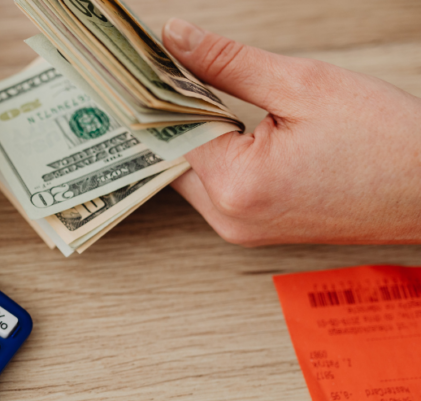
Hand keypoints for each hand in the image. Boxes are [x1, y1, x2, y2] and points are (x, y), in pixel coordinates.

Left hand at [162, 18, 420, 244]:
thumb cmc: (386, 139)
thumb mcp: (303, 84)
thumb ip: (227, 62)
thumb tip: (174, 37)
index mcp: (236, 186)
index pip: (170, 129)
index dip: (158, 89)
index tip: (147, 58)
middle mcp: (229, 218)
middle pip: (172, 155)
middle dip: (172, 110)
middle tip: (166, 64)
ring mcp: (240, 229)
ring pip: (191, 171)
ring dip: (194, 130)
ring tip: (199, 86)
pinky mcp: (254, 228)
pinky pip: (216, 185)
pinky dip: (216, 151)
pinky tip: (225, 119)